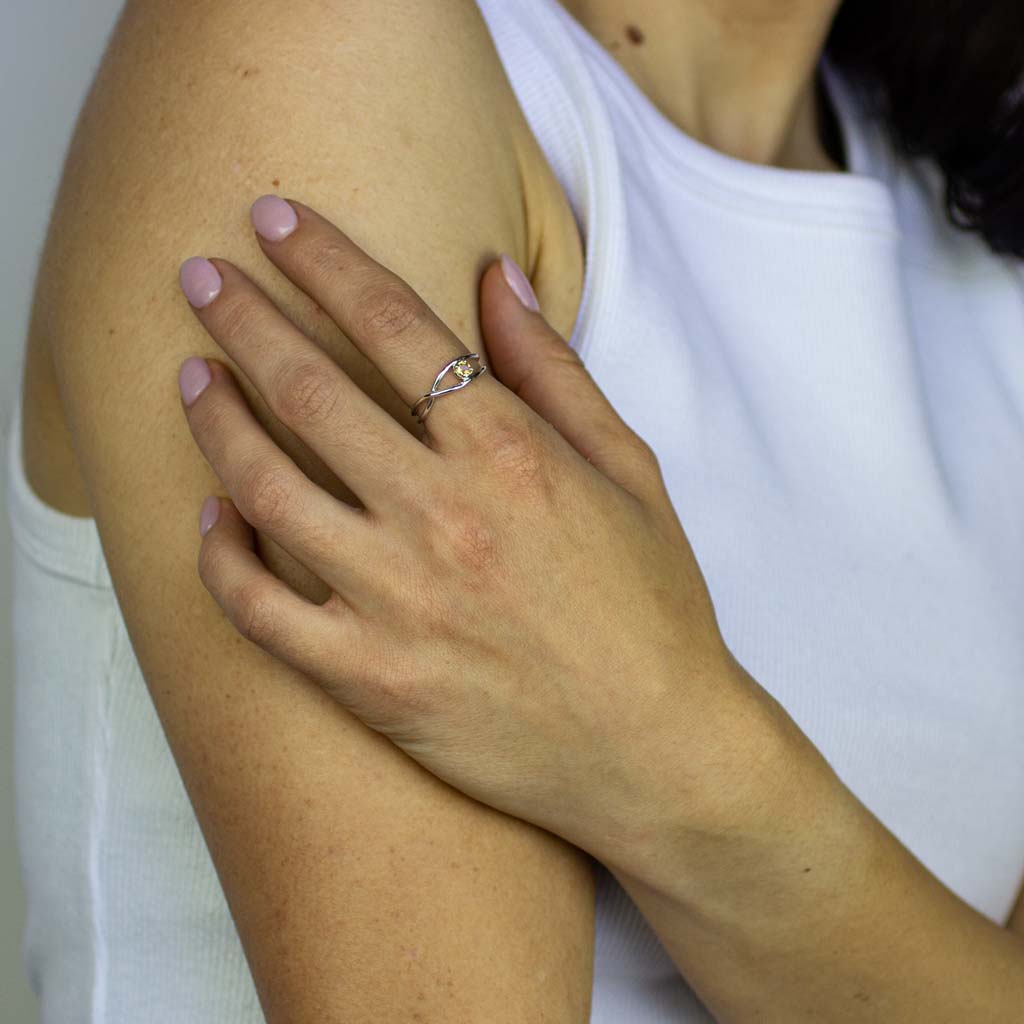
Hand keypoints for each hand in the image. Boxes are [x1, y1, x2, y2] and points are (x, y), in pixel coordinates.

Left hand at [175, 196, 771, 869]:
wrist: (656, 749)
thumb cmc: (653, 607)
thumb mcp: (629, 470)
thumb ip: (555, 369)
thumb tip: (497, 276)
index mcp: (510, 454)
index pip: (395, 324)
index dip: (323, 260)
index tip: (273, 219)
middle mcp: (443, 516)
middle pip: (310, 389)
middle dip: (241, 316)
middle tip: (195, 274)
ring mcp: (397, 602)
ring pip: (264, 488)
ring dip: (213, 419)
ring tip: (187, 376)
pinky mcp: (369, 680)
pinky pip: (259, 611)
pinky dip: (219, 557)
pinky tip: (210, 514)